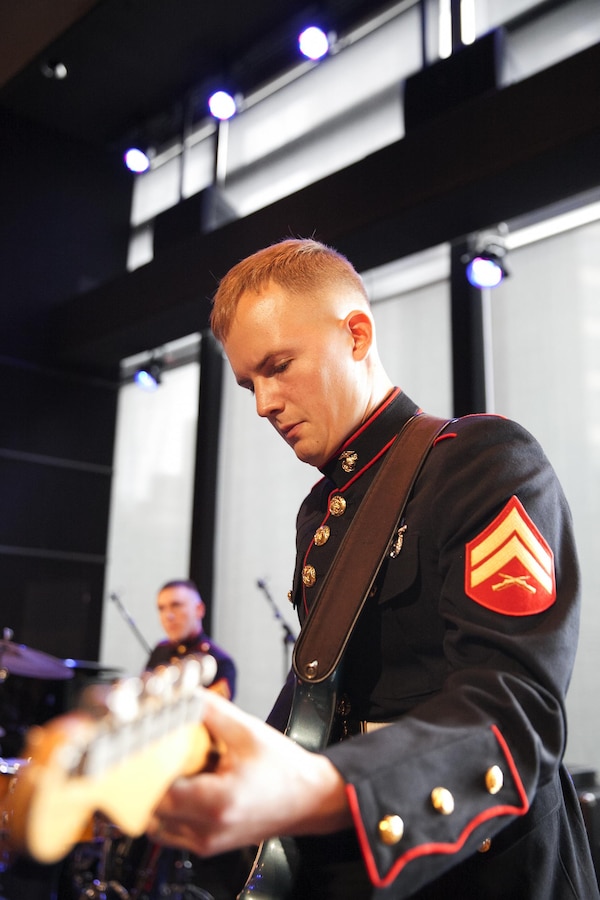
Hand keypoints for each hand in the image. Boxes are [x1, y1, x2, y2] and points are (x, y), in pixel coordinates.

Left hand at [147, 690, 349, 856]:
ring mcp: (206, 841)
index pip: (157, 791)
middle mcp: (207, 829)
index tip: (144, 745)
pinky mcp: (207, 843)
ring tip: (174, 771)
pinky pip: (171, 830)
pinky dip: (169, 809)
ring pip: (156, 823)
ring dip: (156, 796)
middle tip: (155, 754)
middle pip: (151, 808)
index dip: (146, 767)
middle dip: (149, 780)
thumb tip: (182, 695)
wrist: (310, 798)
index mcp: (216, 802)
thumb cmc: (285, 770)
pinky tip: (185, 786)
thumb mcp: (246, 731)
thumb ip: (209, 711)